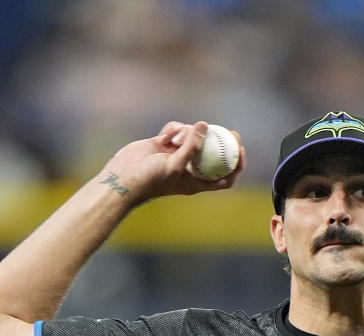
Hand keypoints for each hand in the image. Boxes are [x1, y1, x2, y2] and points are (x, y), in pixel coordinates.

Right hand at [99, 121, 245, 205]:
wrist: (124, 177)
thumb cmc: (150, 179)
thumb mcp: (175, 165)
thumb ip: (191, 146)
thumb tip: (205, 125)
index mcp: (197, 182)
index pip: (224, 178)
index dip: (235, 166)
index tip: (239, 150)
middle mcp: (189, 168)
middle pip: (212, 153)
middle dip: (220, 141)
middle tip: (227, 129)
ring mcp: (177, 155)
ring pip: (192, 136)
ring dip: (187, 132)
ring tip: (174, 140)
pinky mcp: (164, 144)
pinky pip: (176, 129)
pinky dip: (173, 129)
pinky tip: (164, 136)